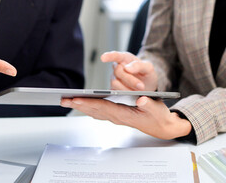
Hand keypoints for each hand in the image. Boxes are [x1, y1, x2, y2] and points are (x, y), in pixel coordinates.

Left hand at [61, 96, 191, 139]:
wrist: (162, 126)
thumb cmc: (158, 117)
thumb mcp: (157, 109)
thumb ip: (149, 104)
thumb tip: (143, 99)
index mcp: (124, 115)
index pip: (103, 107)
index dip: (89, 103)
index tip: (76, 99)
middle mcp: (117, 117)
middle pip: (94, 110)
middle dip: (78, 104)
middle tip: (63, 100)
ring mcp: (116, 117)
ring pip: (94, 111)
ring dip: (80, 106)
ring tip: (67, 100)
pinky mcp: (116, 115)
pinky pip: (99, 111)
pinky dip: (88, 107)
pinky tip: (81, 103)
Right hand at [101, 51, 156, 90]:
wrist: (148, 86)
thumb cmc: (146, 74)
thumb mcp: (148, 68)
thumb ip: (139, 65)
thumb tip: (127, 68)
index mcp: (125, 58)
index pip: (116, 55)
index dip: (109, 56)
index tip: (103, 58)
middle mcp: (118, 67)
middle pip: (118, 72)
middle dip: (130, 80)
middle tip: (141, 86)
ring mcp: (114, 78)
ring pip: (115, 83)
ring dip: (127, 88)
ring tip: (138, 91)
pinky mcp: (113, 89)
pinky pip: (115, 92)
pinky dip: (124, 94)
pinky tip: (131, 95)